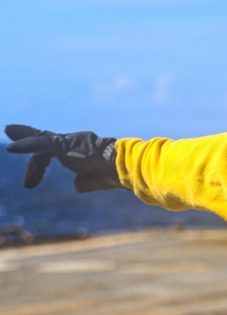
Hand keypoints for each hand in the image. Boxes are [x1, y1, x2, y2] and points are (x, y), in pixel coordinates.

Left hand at [4, 125, 121, 192]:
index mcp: (80, 149)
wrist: (126, 168)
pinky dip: (25, 145)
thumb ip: (84, 181)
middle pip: (45, 138)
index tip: (23, 145)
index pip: (55, 145)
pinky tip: (11, 148)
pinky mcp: (66, 145)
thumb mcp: (96, 180)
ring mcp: (70, 141)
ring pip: (41, 145)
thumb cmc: (116, 174)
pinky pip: (41, 144)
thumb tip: (75, 186)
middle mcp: (74, 142)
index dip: (38, 144)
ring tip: (22, 173)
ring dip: (31, 161)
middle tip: (9, 129)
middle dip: (26, 134)